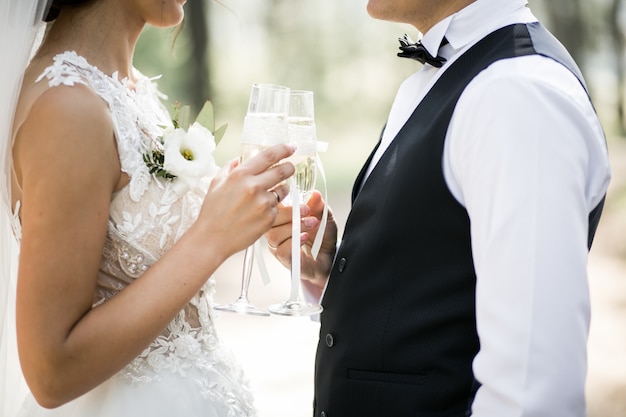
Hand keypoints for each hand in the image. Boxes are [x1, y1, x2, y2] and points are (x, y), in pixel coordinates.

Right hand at [194, 143, 294, 259]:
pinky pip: (277, 208)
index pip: (269, 156)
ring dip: (281, 189)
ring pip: (283, 190)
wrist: (213, 238)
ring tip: (268, 194)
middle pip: (283, 171)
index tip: (290, 147)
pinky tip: (259, 212)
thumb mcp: (216, 183)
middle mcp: (254, 187)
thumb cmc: (213, 212)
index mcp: (241, 175)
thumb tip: (240, 159)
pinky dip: (272, 207)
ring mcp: (263, 203)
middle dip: (289, 167)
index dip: (283, 149)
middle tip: (290, 167)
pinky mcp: (269, 218)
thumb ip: (230, 168)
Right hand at [265, 190, 337, 289]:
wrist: (330, 258)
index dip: (276, 200)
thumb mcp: (323, 217)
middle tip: (306, 211)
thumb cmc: (322, 238)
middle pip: (268, 220)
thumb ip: (318, 206)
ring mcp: (279, 246)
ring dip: (294, 227)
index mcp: (281, 219)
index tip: (291, 195)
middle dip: (288, 213)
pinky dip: (294, 242)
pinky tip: (305, 237)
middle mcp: (276, 232)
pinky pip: (281, 250)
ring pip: (273, 235)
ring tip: (311, 224)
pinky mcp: (285, 259)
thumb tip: (315, 194)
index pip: (269, 207)